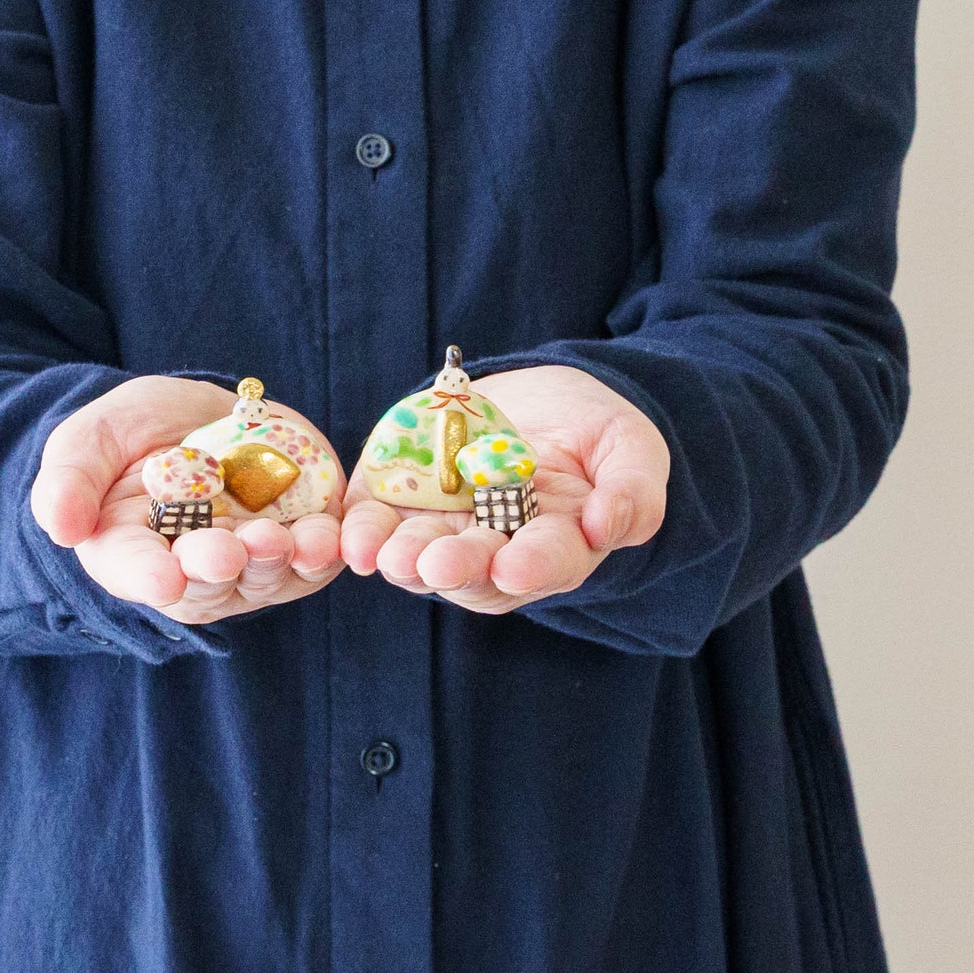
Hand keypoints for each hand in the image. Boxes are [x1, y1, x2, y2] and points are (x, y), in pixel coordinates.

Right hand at [31, 376, 343, 624]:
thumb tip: (60, 528)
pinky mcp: (298, 544)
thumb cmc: (135, 433)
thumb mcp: (92, 440)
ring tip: (278, 540)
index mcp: (131, 551)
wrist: (203, 416)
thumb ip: (70, 480)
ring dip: (274, 562)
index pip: (137, 571)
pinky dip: (322, 551)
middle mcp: (192, 571)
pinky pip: (314, 560)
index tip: (164, 578)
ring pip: (264, 577)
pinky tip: (326, 535)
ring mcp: (248, 562)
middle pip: (206, 584)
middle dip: (218, 568)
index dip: (150, 577)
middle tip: (226, 552)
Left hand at [340, 364, 667, 613]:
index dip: (531, 566)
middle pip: (474, 571)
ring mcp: (444, 528)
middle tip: (436, 564)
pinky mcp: (399, 501)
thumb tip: (606, 526)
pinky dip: (355, 534)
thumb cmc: (596, 433)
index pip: (547, 562)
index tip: (514, 566)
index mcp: (557, 546)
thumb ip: (631, 491)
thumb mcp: (630, 449)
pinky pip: (373, 525)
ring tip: (381, 554)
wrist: (540, 401)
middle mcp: (496, 550)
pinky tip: (341, 538)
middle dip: (454, 566)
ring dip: (399, 558)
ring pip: (418, 557)